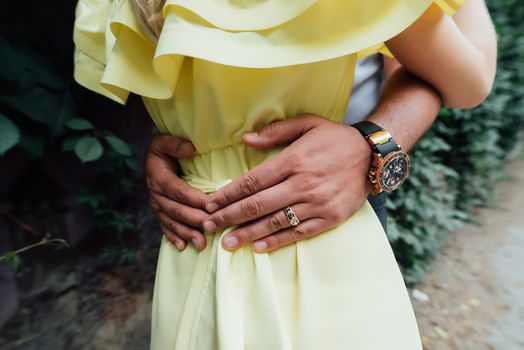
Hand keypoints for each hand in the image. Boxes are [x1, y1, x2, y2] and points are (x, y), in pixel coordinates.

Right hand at [145, 134, 208, 250]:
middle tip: (212, 227)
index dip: (194, 198)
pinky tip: (183, 247)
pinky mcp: (159, 212)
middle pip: (176, 209)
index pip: (177, 190)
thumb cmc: (164, 148)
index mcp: (158, 176)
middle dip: (194, 220)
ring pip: (172, 222)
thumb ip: (175, 144)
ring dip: (186, 233)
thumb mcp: (164, 140)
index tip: (211, 205)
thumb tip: (190, 148)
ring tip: (201, 244)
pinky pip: (165, 227)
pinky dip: (174, 237)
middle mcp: (155, 193)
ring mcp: (156, 205)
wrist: (152, 158)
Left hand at [203, 114, 373, 251]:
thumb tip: (244, 139)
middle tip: (208, 226)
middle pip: (257, 204)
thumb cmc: (335, 138)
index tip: (210, 204)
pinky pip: (299, 233)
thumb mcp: (307, 123)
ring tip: (227, 243)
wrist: (373, 156)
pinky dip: (277, 241)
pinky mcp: (330, 218)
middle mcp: (303, 184)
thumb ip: (275, 131)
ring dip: (248, 234)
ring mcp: (317, 204)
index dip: (228, 194)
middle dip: (229, 217)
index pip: (252, 181)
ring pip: (275, 222)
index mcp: (294, 160)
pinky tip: (259, 247)